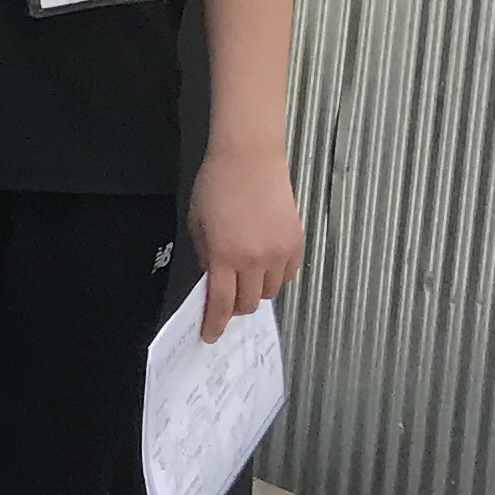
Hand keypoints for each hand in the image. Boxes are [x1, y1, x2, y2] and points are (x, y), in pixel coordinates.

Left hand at [190, 142, 304, 337]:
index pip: (221, 303)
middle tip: (224, 298)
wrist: (249, 159)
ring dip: (254, 291)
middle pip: (247, 303)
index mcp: (225, 255)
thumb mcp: (197, 224)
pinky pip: (288, 276)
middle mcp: (255, 259)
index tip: (210, 335)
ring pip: (269, 292)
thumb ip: (206, 257)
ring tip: (243, 274)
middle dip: (233, 306)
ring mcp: (280, 253)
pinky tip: (263, 263)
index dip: (215, 323)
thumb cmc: (216, 186)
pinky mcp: (297, 243)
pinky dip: (274, 277)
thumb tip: (212, 281)